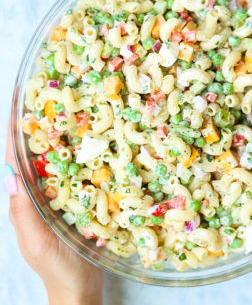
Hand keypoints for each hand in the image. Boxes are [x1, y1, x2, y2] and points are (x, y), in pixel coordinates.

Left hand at [4, 124, 102, 304]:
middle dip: (42, 135)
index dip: (16, 138)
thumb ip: (23, 211)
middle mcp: (42, 197)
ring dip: (65, 145)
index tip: (20, 112)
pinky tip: (95, 152)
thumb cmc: (55, 266)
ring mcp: (61, 200)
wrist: (79, 287)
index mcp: (25, 202)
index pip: (17, 164)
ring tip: (75, 123)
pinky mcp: (80, 203)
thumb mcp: (36, 240)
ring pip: (60, 166)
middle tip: (52, 109)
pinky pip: (80, 178)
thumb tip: (10, 173)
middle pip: (38, 160)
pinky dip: (84, 163)